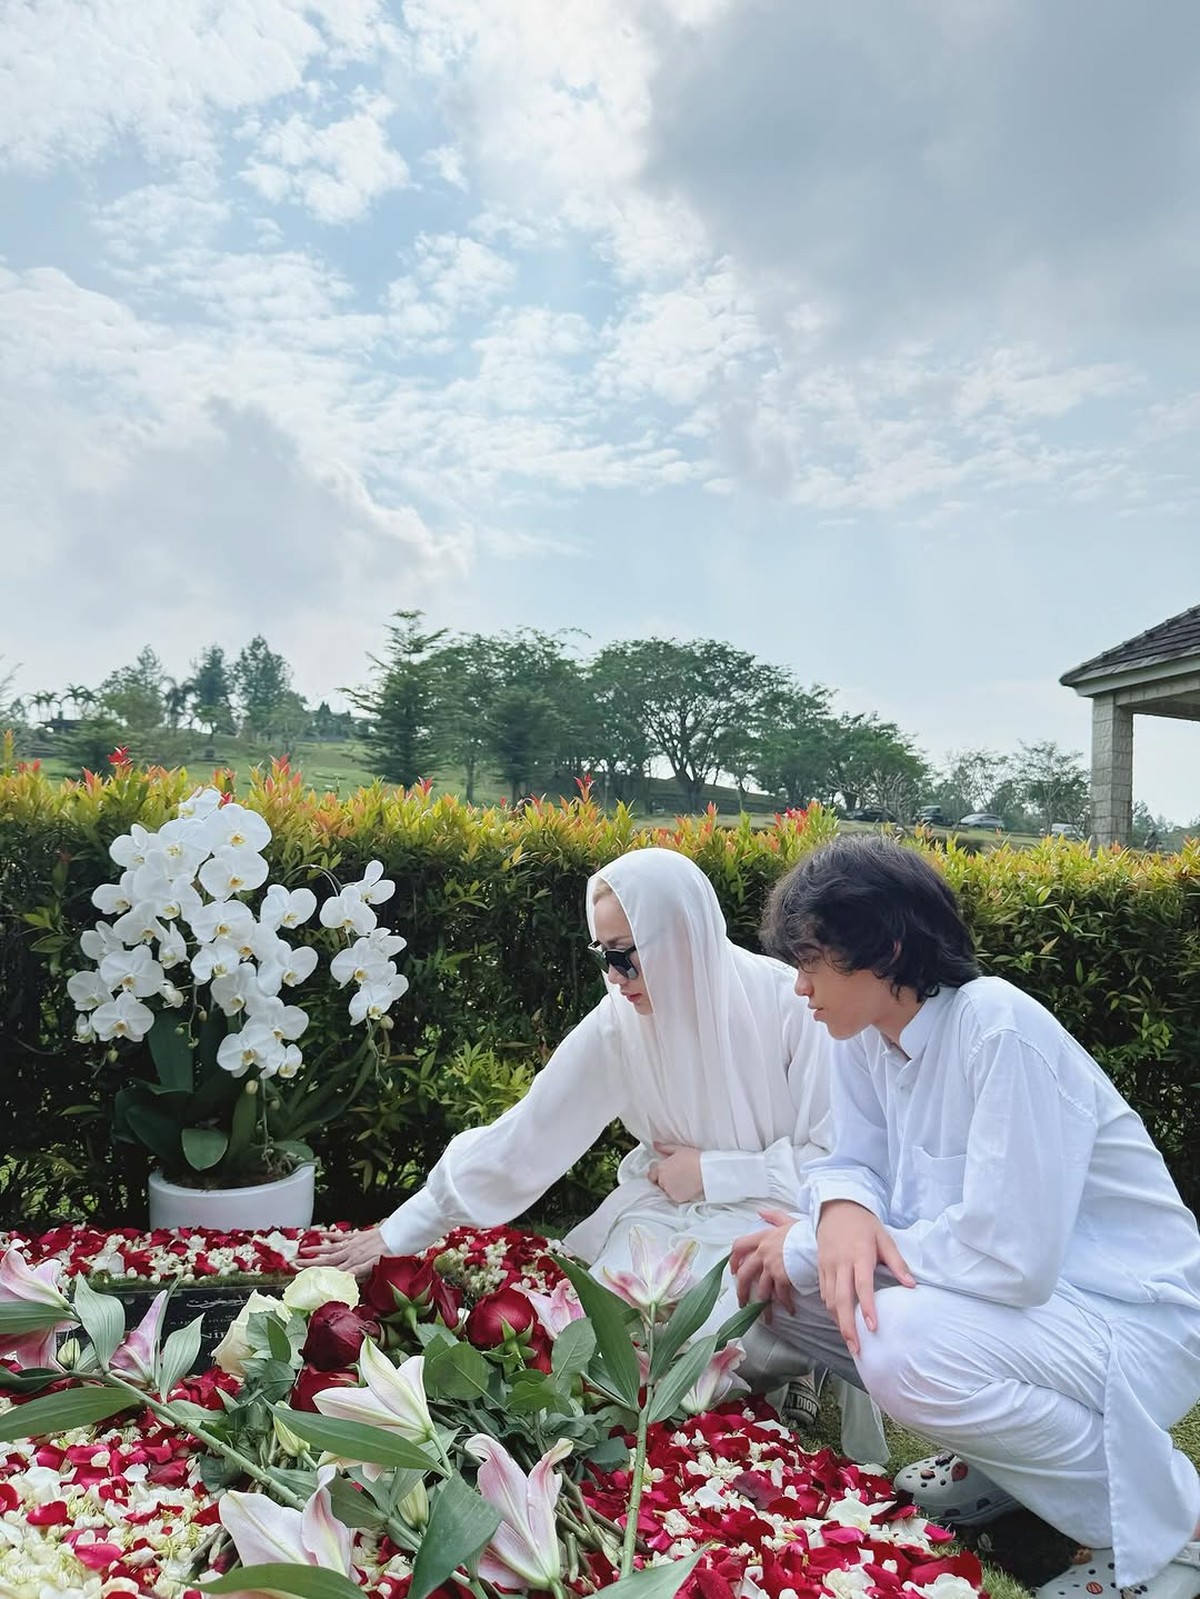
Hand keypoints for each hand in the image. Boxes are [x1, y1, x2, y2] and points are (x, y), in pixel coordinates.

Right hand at [296, 1227, 387, 1276]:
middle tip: (295, 1263)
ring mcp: (352, 1243)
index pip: (331, 1270)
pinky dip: (330, 1235)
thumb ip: (359, 1271)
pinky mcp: (357, 1236)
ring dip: (316, 1249)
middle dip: (310, 1262)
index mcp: (353, 1262)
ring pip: (330, 1247)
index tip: (302, 1275)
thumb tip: (343, 1278)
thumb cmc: (388, 1253)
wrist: (397, 1235)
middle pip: (327, 1259)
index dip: (317, 1272)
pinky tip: (321, 1234)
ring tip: (302, 1250)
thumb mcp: (375, 1265)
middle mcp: (350, 1252)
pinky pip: (341, 1236)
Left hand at [648, 1142, 703, 1203]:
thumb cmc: (695, 1159)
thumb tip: (655, 1145)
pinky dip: (678, 1192)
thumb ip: (664, 1148)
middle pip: (659, 1182)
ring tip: (683, 1179)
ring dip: (671, 1186)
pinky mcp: (678, 1198)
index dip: (657, 1172)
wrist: (707, 1172)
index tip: (664, 1170)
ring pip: (666, 1190)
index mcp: (661, 1168)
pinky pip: (674, 1196)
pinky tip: (686, 1185)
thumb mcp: (679, 1149)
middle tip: (676, 1173)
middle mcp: (663, 1181)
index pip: (651, 1174)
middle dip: (665, 1178)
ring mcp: (670, 1191)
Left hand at [729, 1207, 800, 1316]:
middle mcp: (763, 1253)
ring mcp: (771, 1266)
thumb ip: (774, 1217)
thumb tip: (761, 1212)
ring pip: (761, 1289)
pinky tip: (789, 1310)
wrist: (817, 1241)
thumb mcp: (788, 1221)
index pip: (738, 1247)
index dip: (733, 1260)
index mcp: (762, 1238)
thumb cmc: (804, 1232)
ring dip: (763, 1304)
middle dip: (741, 1290)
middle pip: (744, 1274)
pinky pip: (780, 1295)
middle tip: (742, 1302)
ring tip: (766, 1315)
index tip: (733, 1270)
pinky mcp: (782, 1278)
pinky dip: (785, 1304)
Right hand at [816, 1199, 914, 1355]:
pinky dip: (831, 1309)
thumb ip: (897, 1263)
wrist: (836, 1207)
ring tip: (850, 1341)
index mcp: (859, 1255)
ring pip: (830, 1299)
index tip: (873, 1328)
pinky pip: (824, 1293)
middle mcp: (840, 1263)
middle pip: (841, 1299)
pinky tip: (840, 1320)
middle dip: (847, 1326)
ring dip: (838, 1322)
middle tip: (856, 1348)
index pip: (862, 1286)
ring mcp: (827, 1265)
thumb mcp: (884, 1238)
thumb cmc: (864, 1224)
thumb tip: (912, 1285)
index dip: (868, 1308)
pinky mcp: (820, 1266)